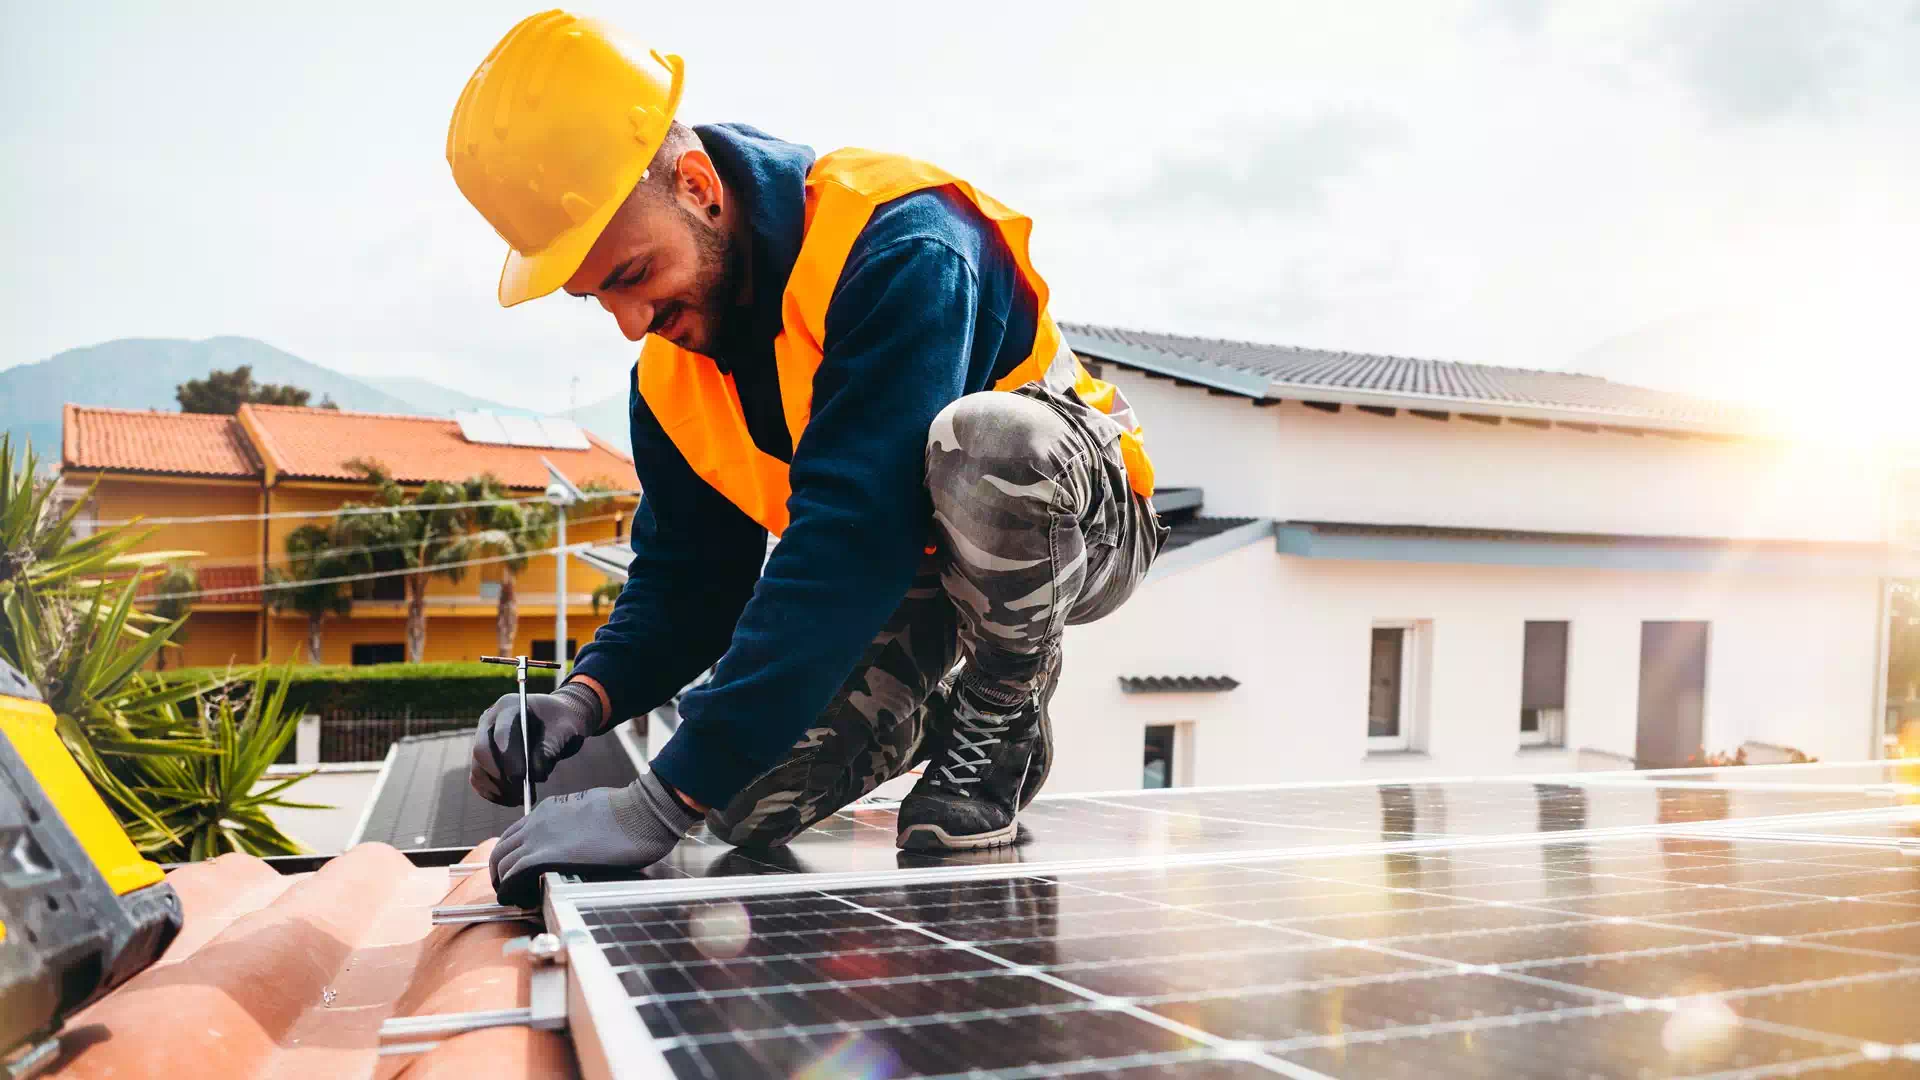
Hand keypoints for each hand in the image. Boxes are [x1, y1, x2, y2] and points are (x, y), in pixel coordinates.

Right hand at [469, 682, 601, 805]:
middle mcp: (488, 721)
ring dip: (498, 789)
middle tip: (521, 794)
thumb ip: (551, 748)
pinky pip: (479, 780)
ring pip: (478, 769)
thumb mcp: (565, 730)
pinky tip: (512, 799)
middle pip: (481, 752)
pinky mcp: (481, 759)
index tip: (522, 778)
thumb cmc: (561, 723)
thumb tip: (536, 775)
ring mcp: (481, 740)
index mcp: (509, 706)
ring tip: (521, 799)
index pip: (501, 733)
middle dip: (501, 776)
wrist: (555, 723)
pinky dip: (493, 793)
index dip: (509, 757)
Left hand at [489, 772, 703, 906]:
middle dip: (500, 872)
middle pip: (501, 849)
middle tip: (511, 890)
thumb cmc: (630, 812)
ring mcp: (539, 837)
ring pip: (502, 863)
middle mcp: (537, 821)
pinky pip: (513, 875)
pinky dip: (509, 890)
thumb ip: (579, 826)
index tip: (519, 872)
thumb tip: (585, 841)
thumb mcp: (596, 812)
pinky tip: (519, 901)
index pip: (515, 834)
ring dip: (504, 883)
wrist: (640, 812)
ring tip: (516, 899)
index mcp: (549, 809)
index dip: (512, 856)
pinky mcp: (545, 855)